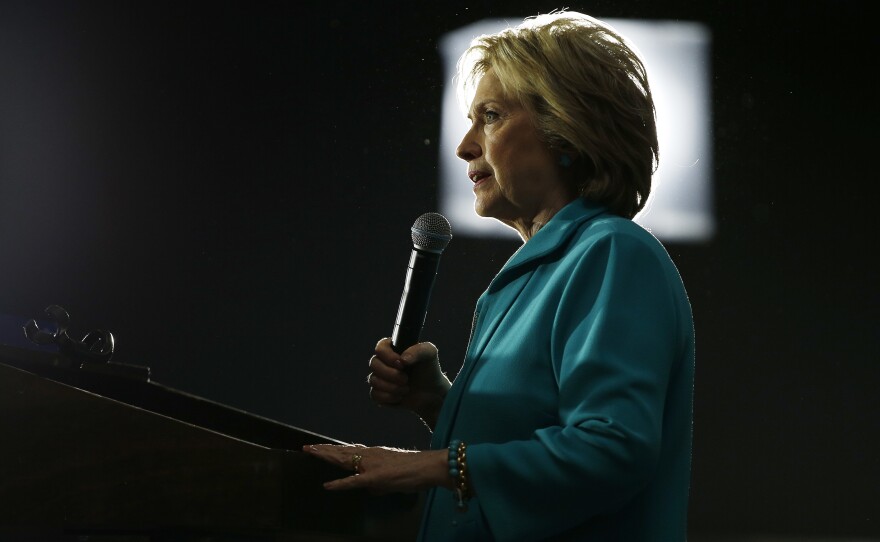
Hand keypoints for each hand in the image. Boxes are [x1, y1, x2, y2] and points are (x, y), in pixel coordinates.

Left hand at [302, 444, 449, 493]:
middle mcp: (370, 455)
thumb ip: (378, 483)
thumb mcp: (392, 477)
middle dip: (323, 450)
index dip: (333, 449)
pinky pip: (354, 481)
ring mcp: (371, 465)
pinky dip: (340, 484)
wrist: (428, 466)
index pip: (349, 450)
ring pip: (344, 459)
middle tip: (306, 447)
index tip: (319, 447)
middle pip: (342, 451)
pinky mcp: (375, 477)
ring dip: (326, 457)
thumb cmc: (415, 471)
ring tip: (311, 453)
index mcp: (374, 454)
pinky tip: (328, 485)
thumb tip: (368, 490)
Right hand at [368, 338, 450, 427]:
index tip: (401, 364)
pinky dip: (389, 397)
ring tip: (406, 389)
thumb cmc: (429, 369)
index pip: (380, 348)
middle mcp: (383, 362)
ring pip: (373, 380)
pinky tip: (400, 397)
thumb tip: (402, 359)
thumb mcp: (430, 354)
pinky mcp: (379, 392)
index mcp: (392, 348)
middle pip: (373, 364)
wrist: (432, 393)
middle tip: (406, 379)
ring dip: (392, 387)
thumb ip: (418, 350)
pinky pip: (374, 395)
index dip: (388, 357)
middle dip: (391, 374)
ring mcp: (379, 377)